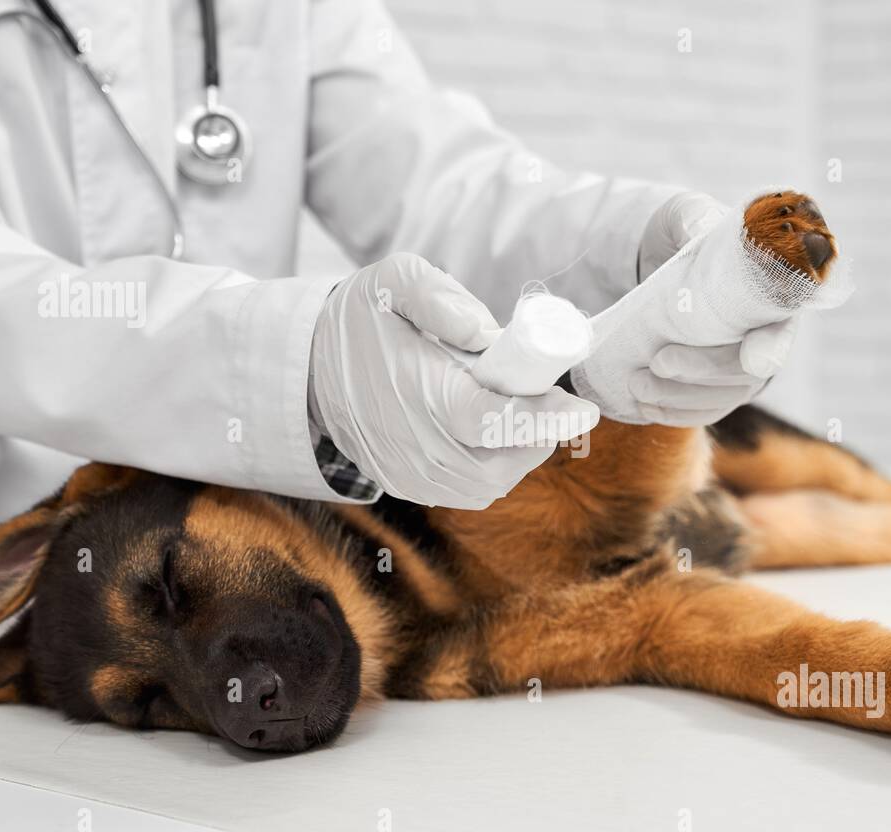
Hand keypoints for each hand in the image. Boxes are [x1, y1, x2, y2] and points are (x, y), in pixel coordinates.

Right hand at [310, 253, 598, 509]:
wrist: (306, 368)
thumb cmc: (360, 320)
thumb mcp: (394, 282)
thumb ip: (440, 298)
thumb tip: (484, 332)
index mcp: (416, 393)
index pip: (491, 418)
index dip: (542, 416)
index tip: (583, 408)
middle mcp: (413, 446)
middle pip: (501, 462)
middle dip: (536, 434)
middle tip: (553, 403)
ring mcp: (411, 475)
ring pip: (491, 482)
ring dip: (519, 452)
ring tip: (521, 413)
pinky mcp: (410, 487)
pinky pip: (472, 489)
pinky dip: (496, 465)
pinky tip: (496, 433)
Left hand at [629, 190, 797, 425]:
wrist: (661, 258)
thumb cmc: (684, 233)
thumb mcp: (687, 215)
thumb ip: (694, 221)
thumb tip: (694, 232)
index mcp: (772, 294)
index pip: (783, 326)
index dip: (772, 346)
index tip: (752, 359)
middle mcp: (765, 336)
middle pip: (747, 372)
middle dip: (703, 371)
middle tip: (658, 361)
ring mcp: (741, 368)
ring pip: (723, 398)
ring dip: (680, 398)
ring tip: (637, 385)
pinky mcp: (714, 387)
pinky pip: (703, 411)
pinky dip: (674, 413)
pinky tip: (644, 406)